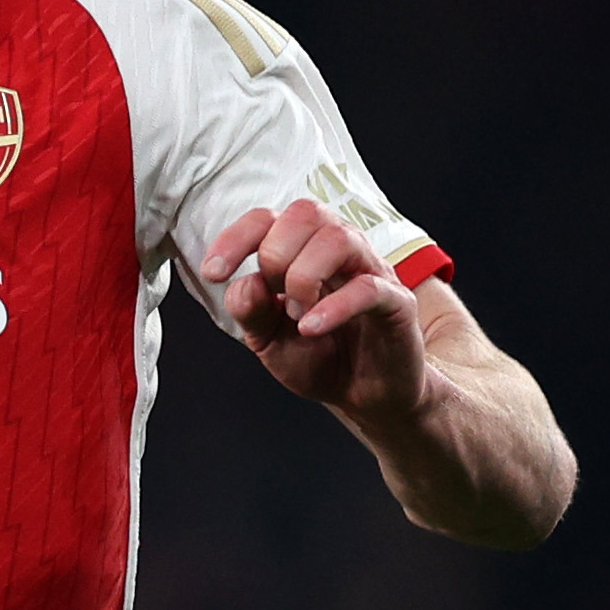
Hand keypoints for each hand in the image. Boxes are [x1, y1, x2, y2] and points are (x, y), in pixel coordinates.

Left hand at [200, 199, 427, 428]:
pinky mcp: (397, 302)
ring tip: (297, 317)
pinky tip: (310, 329)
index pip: (267, 218)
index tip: (213, 272)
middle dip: (276, 254)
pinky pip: (368, 288)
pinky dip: (333, 307)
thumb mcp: (269, 339)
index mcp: (302, 251)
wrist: (364, 395)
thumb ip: (251, 311)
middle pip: (306, 213)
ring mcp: (371, 271)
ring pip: (338, 239)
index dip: (235, 238)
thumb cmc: (318, 356)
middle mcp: (339, 250)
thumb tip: (243, 283)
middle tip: (276, 298)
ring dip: (304, 277)